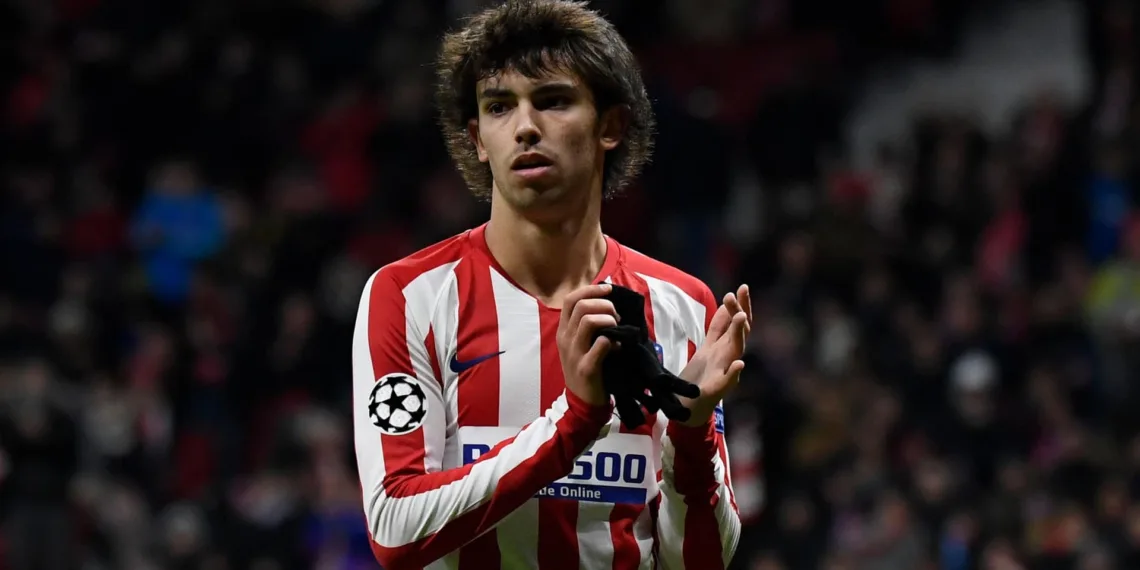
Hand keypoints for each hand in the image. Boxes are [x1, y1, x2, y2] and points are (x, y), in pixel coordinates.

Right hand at [558, 284, 618, 406]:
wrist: (581, 402)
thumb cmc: (585, 367)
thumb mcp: (579, 344)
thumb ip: (587, 325)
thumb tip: (607, 303)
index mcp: (563, 331)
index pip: (570, 299)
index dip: (590, 290)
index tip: (608, 289)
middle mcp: (565, 339)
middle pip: (581, 306)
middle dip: (604, 305)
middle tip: (616, 316)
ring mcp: (574, 353)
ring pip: (588, 321)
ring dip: (609, 320)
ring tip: (617, 329)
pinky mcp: (587, 368)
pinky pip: (601, 345)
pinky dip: (613, 341)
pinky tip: (618, 347)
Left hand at [677, 284, 751, 426]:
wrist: (689, 408)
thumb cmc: (700, 378)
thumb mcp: (708, 348)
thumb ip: (719, 329)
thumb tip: (728, 305)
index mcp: (723, 348)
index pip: (733, 323)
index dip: (739, 305)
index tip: (741, 287)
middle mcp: (726, 358)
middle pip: (739, 332)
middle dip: (741, 311)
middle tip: (740, 291)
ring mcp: (722, 373)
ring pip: (735, 351)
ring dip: (739, 334)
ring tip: (741, 318)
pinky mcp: (715, 391)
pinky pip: (725, 383)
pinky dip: (732, 375)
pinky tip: (739, 365)